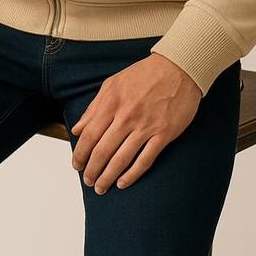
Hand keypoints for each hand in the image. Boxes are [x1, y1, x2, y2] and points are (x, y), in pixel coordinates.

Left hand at [69, 52, 200, 194]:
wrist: (178, 68)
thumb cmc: (145, 74)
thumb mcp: (113, 83)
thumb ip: (94, 107)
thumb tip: (78, 128)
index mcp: (112, 101)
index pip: (90, 135)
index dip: (80, 154)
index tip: (77, 164)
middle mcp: (127, 115)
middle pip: (103, 151)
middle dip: (92, 170)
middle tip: (88, 181)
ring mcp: (146, 126)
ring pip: (121, 159)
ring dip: (108, 176)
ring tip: (102, 187)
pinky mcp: (163, 134)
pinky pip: (144, 160)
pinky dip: (132, 175)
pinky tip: (123, 182)